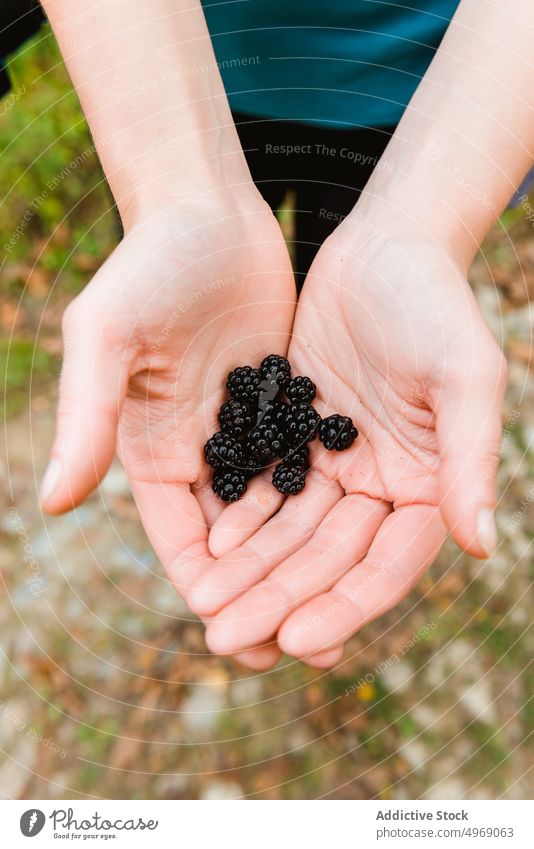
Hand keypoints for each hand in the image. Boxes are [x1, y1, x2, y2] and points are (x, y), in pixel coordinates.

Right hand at [41, 187, 295, 668]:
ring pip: (281, 518)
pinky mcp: (287, 406)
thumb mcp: (107, 339)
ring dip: (307, 565)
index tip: (242, 639)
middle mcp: (201, 453)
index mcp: (153, 453)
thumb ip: (84, 418)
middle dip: (267, 596)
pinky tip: (366, 543)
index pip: (181, 544)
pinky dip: (332, 510)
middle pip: (236, 545)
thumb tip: (51, 505)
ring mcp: (247, 432)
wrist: (209, 212)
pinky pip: (312, 470)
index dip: (210, 594)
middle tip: (306, 648)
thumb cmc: (149, 268)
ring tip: (343, 617)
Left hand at [189, 214, 506, 661]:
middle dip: (278, 600)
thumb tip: (483, 547)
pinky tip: (206, 548)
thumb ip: (470, 459)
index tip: (295, 640)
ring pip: (289, 535)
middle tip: (225, 641)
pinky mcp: (297, 437)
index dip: (344, 605)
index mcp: (428, 486)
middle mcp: (381, 487)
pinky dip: (238, 520)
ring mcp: (335, 465)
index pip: (387, 564)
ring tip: (204, 607)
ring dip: (250, 573)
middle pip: (327, 560)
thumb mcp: (464, 374)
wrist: (383, 247)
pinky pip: (263, 489)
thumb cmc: (435, 302)